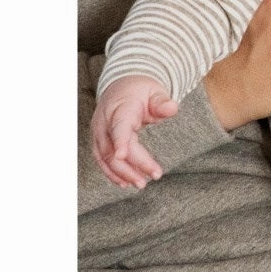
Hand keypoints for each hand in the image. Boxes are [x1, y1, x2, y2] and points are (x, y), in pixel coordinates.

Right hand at [91, 74, 177, 189]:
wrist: (122, 87)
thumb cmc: (141, 91)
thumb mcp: (155, 92)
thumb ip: (162, 102)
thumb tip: (172, 108)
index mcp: (120, 108)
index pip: (119, 126)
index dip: (119, 141)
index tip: (121, 156)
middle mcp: (105, 121)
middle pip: (113, 147)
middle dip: (131, 165)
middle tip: (155, 175)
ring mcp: (99, 132)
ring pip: (105, 157)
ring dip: (121, 173)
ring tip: (140, 184)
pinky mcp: (98, 141)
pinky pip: (102, 160)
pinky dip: (112, 172)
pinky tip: (125, 182)